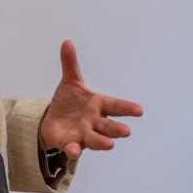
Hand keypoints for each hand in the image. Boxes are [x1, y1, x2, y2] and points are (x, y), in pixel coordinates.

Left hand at [40, 39, 142, 159]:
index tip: (140, 110)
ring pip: (95, 139)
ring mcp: (84, 134)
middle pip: (108, 126)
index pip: (115, 106)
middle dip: (117, 129)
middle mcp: (95, 121)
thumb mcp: (70, 81)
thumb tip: (67, 42)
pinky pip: (73, 148)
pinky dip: (74, 150)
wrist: (53, 120)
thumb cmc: (68, 101)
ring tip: (111, 145)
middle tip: (126, 131)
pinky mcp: (70, 143)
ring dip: (102, 142)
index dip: (127, 108)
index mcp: (98, 104)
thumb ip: (70, 64)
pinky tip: (74, 151)